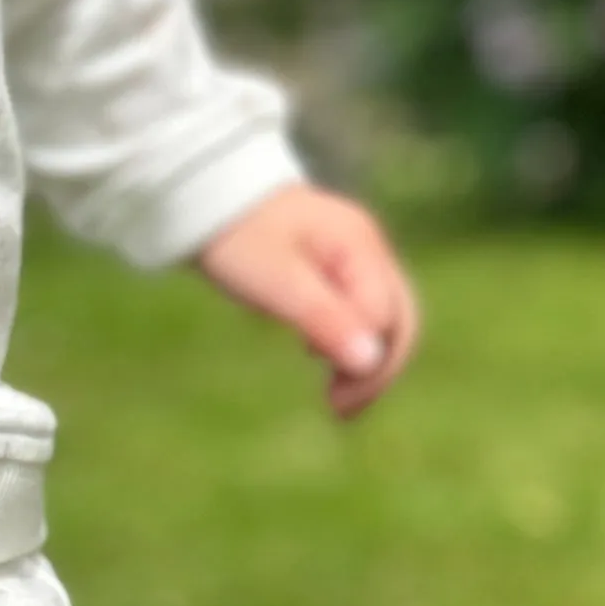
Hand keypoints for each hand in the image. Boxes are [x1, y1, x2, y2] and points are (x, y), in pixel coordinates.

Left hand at [193, 183, 419, 420]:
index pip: (388, 320)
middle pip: (400, 319)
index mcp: (359, 247)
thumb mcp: (276, 282)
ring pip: (385, 316)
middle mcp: (368, 248)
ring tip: (337, 400)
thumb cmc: (236, 235)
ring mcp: (355, 253)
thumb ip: (324, 317)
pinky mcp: (336, 262)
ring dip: (367, 360)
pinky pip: (361, 307)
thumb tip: (370, 362)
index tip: (335, 403)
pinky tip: (320, 357)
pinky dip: (351, 339)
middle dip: (379, 370)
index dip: (370, 366)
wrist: (205, 193)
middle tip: (342, 412)